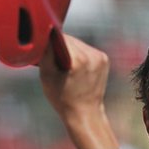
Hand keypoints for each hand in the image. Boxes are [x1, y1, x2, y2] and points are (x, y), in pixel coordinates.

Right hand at [39, 33, 119, 148]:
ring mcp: (101, 57)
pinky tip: (76, 67)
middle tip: (53, 59)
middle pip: (70, 40)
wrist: (85, 113)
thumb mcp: (47, 76)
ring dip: (70, 49)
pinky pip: (87, 49)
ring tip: (65, 65)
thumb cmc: (63, 98)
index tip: (45, 49)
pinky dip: (80, 54)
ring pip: (78, 44)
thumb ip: (46, 53)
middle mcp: (93, 56)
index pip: (60, 38)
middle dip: (60, 46)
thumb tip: (44, 34)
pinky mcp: (104, 59)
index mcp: (79, 59)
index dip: (50, 42)